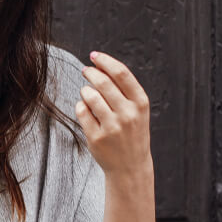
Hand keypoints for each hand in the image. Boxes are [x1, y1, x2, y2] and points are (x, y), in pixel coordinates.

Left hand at [75, 51, 152, 178]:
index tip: (94, 55)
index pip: (121, 74)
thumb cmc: (132, 132)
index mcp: (141, 104)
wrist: (130, 166)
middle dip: (91, 72)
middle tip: (86, 70)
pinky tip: (85, 109)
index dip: (105, 61)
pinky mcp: (96, 137)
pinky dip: (80, 106)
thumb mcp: (137, 110)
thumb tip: (100, 66)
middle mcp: (128, 114)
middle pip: (103, 82)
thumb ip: (123, 90)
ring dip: (85, 90)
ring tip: (88, 93)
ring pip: (89, 95)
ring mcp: (112, 127)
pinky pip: (81, 111)